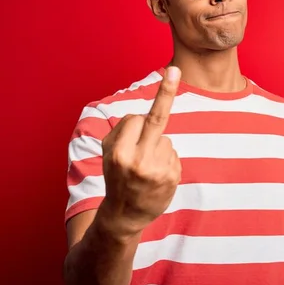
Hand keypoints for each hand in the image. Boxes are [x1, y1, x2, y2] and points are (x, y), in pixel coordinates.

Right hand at [99, 66, 181, 237]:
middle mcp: (138, 160)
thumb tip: (146, 113)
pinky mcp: (172, 178)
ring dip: (157, 148)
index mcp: (119, 152)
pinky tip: (155, 177)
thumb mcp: (109, 154)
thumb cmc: (117, 177)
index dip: (135, 124)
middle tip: (174, 69)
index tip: (163, 78)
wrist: (125, 215)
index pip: (136, 119)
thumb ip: (123, 132)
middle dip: (165, 92)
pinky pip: (173, 154)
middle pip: (155, 119)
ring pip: (165, 139)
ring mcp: (157, 170)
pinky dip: (166, 160)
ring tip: (145, 169)